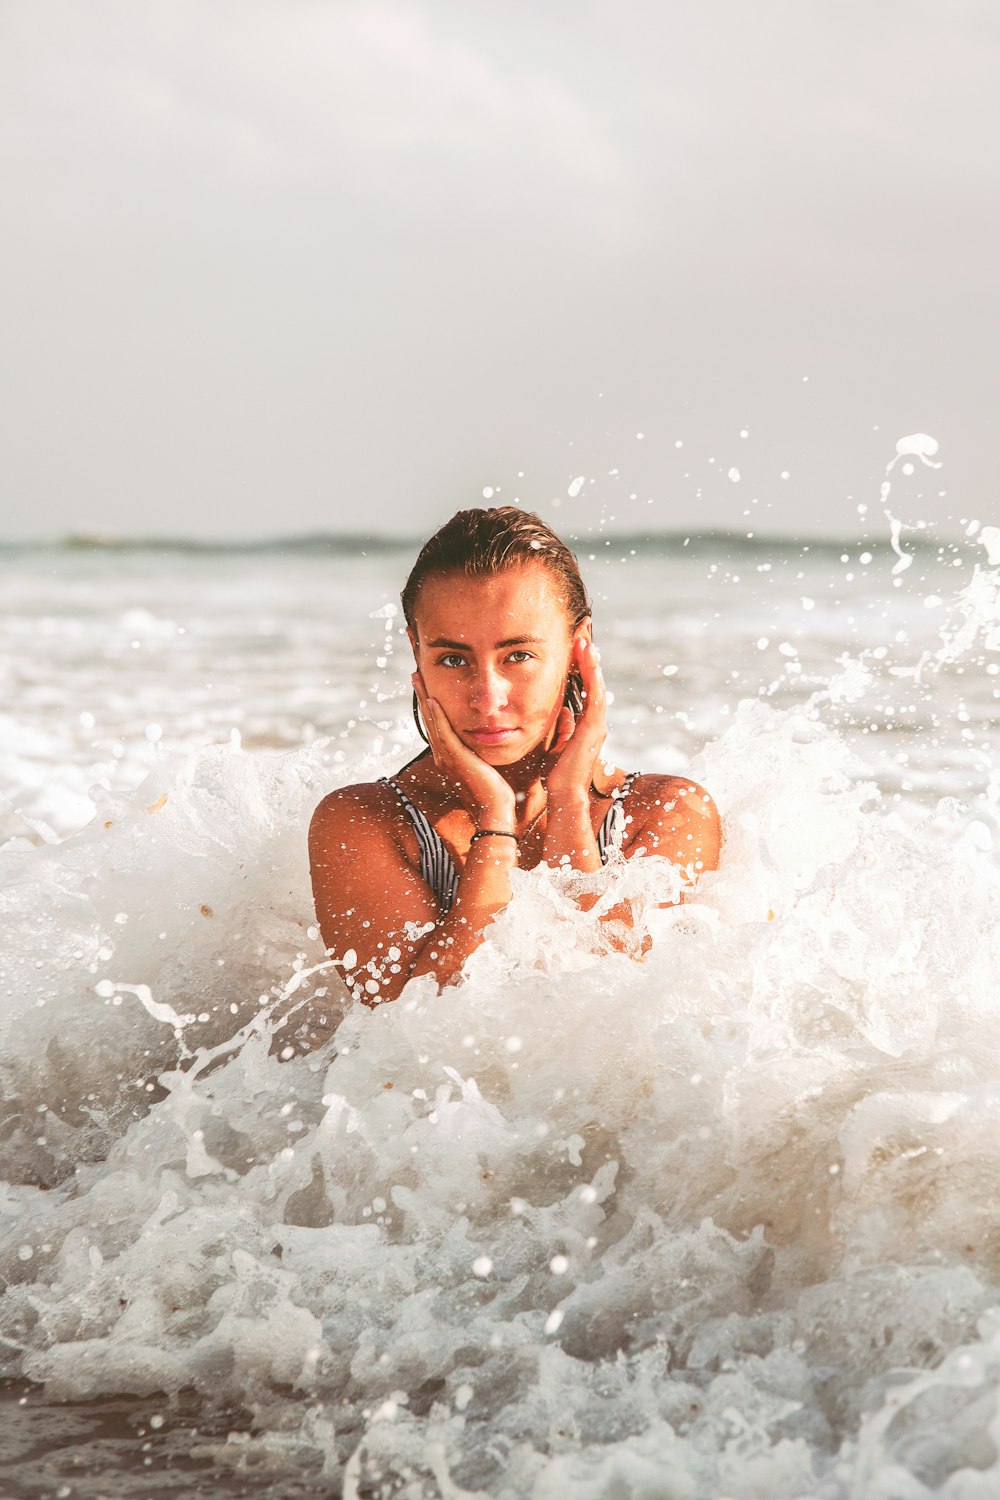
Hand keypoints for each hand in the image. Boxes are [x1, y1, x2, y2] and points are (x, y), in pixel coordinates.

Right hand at [412, 671, 515, 827]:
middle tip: (416, 676)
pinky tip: (433, 700)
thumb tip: (481, 745)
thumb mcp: (482, 768)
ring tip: (419, 680)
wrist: (494, 810)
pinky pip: (444, 733)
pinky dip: (437, 716)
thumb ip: (477, 755)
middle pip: (429, 720)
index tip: (427, 687)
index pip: (436, 726)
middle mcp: (443, 756)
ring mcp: (448, 758)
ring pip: (432, 722)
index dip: (430, 705)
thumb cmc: (492, 793)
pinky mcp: (456, 759)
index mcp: (448, 758)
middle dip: (422, 696)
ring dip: (425, 699)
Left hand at [545, 636, 607, 802]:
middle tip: (582, 632)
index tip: (575, 644)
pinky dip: (592, 676)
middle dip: (588, 656)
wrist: (563, 795)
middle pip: (594, 681)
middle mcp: (595, 721)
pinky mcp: (594, 729)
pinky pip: (596, 696)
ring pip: (596, 685)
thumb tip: (563, 712)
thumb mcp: (556, 745)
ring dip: (590, 661)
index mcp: (585, 724)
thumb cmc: (556, 775)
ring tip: (584, 639)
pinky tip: (588, 659)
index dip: (581, 665)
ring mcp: (597, 724)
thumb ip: (563, 728)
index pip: (585, 687)